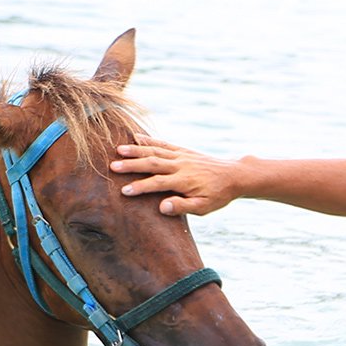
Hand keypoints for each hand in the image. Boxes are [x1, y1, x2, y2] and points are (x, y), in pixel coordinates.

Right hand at [110, 135, 240, 215]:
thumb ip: (183, 206)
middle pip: (152, 164)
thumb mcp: (203, 207)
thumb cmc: (217, 195)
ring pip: (155, 151)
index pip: (157, 184)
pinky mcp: (183, 151)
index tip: (124, 191)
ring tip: (118, 150)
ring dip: (136, 150)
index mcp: (184, 181)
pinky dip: (149, 141)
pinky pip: (164, 144)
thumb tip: (162, 208)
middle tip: (112, 167)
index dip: (140, 187)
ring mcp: (181, 156)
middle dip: (132, 165)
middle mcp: (180, 166)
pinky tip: (136, 137)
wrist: (233, 176)